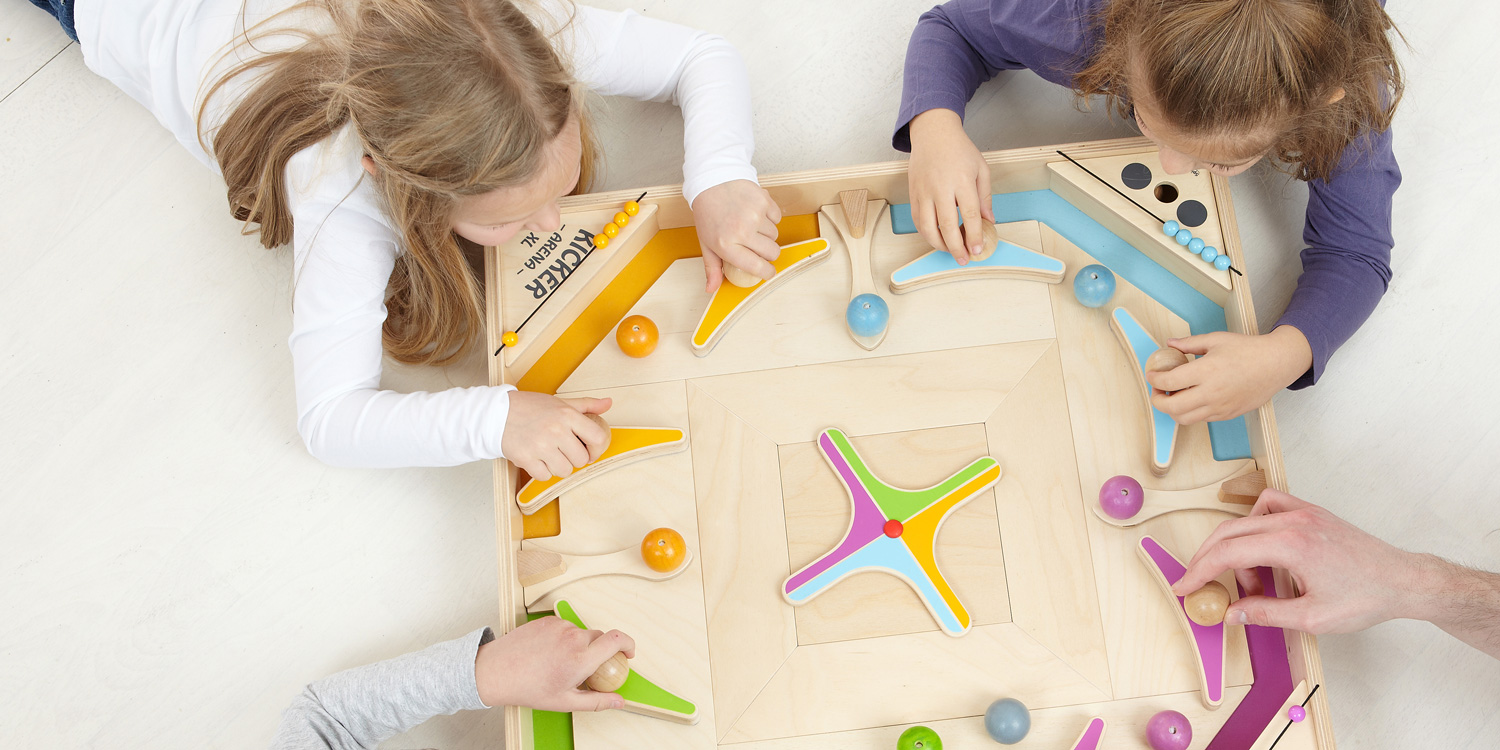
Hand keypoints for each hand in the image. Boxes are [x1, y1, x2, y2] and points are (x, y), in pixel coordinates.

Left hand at [475, 616, 635, 710]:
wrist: (496, 671)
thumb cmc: (528, 688)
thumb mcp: (565, 701)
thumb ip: (597, 701)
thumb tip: (619, 702)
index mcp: (581, 659)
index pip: (618, 640)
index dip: (629, 644)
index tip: (629, 653)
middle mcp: (573, 638)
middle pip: (600, 638)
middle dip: (599, 651)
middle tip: (586, 668)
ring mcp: (560, 626)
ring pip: (581, 633)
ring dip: (579, 645)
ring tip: (559, 662)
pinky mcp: (548, 620)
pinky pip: (565, 627)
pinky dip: (564, 638)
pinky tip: (549, 652)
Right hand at [501, 391, 611, 480]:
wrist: (496, 413)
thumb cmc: (530, 407)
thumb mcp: (560, 402)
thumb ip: (586, 405)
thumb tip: (608, 403)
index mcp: (567, 415)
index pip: (598, 438)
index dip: (597, 448)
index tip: (589, 450)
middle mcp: (556, 430)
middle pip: (581, 459)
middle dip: (574, 457)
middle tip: (562, 449)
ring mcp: (541, 446)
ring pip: (565, 471)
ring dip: (559, 466)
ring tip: (549, 453)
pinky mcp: (526, 459)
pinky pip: (545, 476)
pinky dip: (542, 471)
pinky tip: (537, 458)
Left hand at [691, 179, 783, 292]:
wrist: (712, 181)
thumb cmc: (708, 214)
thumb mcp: (706, 242)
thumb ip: (712, 267)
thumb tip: (712, 289)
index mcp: (726, 245)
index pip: (756, 266)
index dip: (767, 272)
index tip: (769, 272)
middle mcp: (742, 231)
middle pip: (772, 252)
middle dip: (768, 252)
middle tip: (757, 245)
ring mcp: (755, 215)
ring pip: (775, 235)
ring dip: (767, 234)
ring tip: (751, 225)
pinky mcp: (764, 201)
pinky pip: (777, 218)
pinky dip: (770, 218)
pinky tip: (756, 213)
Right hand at [907, 108, 993, 264]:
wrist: (933, 133)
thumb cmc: (959, 149)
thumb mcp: (981, 168)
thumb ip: (985, 197)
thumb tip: (988, 221)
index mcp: (961, 180)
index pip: (969, 215)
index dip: (974, 235)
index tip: (978, 249)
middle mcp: (940, 187)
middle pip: (947, 225)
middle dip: (956, 247)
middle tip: (964, 259)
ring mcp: (923, 191)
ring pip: (927, 227)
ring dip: (939, 244)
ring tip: (950, 251)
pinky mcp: (913, 194)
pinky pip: (917, 220)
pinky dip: (926, 234)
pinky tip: (936, 239)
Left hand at [1146, 325, 1312, 423]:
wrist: (1275, 364)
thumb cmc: (1248, 350)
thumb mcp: (1216, 340)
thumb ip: (1189, 343)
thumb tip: (1169, 343)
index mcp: (1206, 371)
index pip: (1169, 382)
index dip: (1155, 380)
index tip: (1152, 375)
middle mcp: (1211, 393)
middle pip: (1172, 408)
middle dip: (1157, 400)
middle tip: (1157, 391)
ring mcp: (1220, 407)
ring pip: (1184, 419)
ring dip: (1172, 410)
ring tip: (1172, 397)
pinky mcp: (1227, 414)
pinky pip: (1201, 419)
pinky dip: (1190, 412)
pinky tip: (1191, 399)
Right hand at [1171, 489, 1425, 633]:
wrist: (1402, 580)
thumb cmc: (1365, 597)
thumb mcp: (1312, 617)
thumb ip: (1265, 613)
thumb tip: (1232, 614)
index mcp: (1291, 545)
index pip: (1228, 553)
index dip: (1200, 571)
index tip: (1184, 587)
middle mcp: (1293, 521)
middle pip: (1229, 533)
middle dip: (1208, 559)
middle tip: (1198, 583)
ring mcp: (1303, 513)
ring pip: (1246, 519)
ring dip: (1236, 547)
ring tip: (1253, 580)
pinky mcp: (1311, 512)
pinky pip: (1269, 506)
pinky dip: (1255, 522)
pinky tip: (1263, 546)